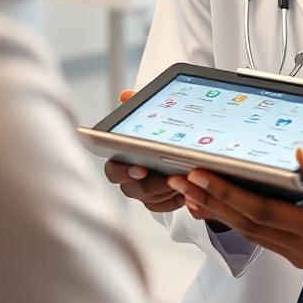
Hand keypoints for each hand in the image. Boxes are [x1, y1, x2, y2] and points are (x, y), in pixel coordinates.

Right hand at [103, 90, 184, 212]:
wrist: (169, 147)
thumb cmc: (152, 132)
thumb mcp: (146, 117)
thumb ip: (136, 108)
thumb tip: (125, 96)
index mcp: (120, 161)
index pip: (113, 171)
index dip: (124, 172)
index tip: (142, 168)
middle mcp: (128, 180)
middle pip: (134, 190)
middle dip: (154, 185)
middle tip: (172, 177)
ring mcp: (142, 193)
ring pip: (150, 200)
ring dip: (167, 192)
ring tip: (185, 181)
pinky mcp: (156, 201)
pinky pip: (162, 207)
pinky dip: (174, 201)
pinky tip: (188, 192)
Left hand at [167, 148, 302, 267]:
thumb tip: (302, 153)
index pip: (262, 210)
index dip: (228, 192)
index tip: (203, 174)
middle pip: (246, 223)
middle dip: (211, 199)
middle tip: (182, 178)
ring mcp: (299, 254)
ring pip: (248, 232)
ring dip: (217, 210)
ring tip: (190, 190)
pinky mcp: (296, 252)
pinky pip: (257, 236)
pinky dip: (233, 219)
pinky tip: (215, 207)